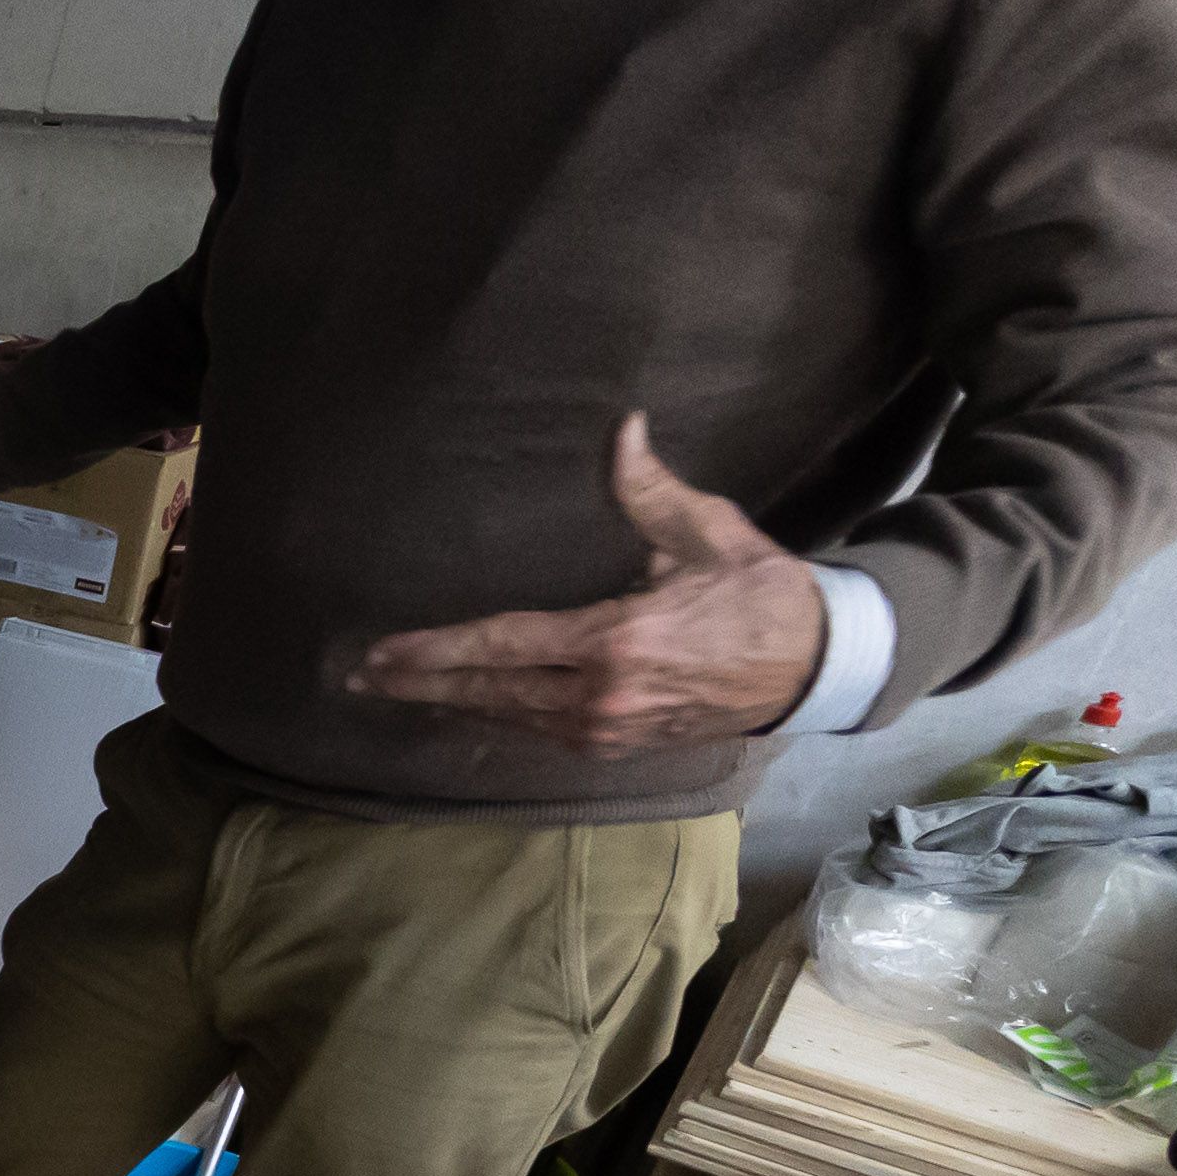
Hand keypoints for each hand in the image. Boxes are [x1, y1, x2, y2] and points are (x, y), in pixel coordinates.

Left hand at [348, 414, 827, 755]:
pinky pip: (538, 732)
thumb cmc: (761, 594)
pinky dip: (496, 717)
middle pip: (489, 692)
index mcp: (616, 641)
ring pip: (508, 717)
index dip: (435, 650)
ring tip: (396, 690)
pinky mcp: (618, 746)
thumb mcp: (707, 533)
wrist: (817, 667)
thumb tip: (622, 429)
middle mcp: (601, 696)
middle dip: (420, 685)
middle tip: (359, 679)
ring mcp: (608, 729)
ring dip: (451, 703)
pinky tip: (465, 705)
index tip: (381, 651)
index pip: (502, 646)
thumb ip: (650, 490)